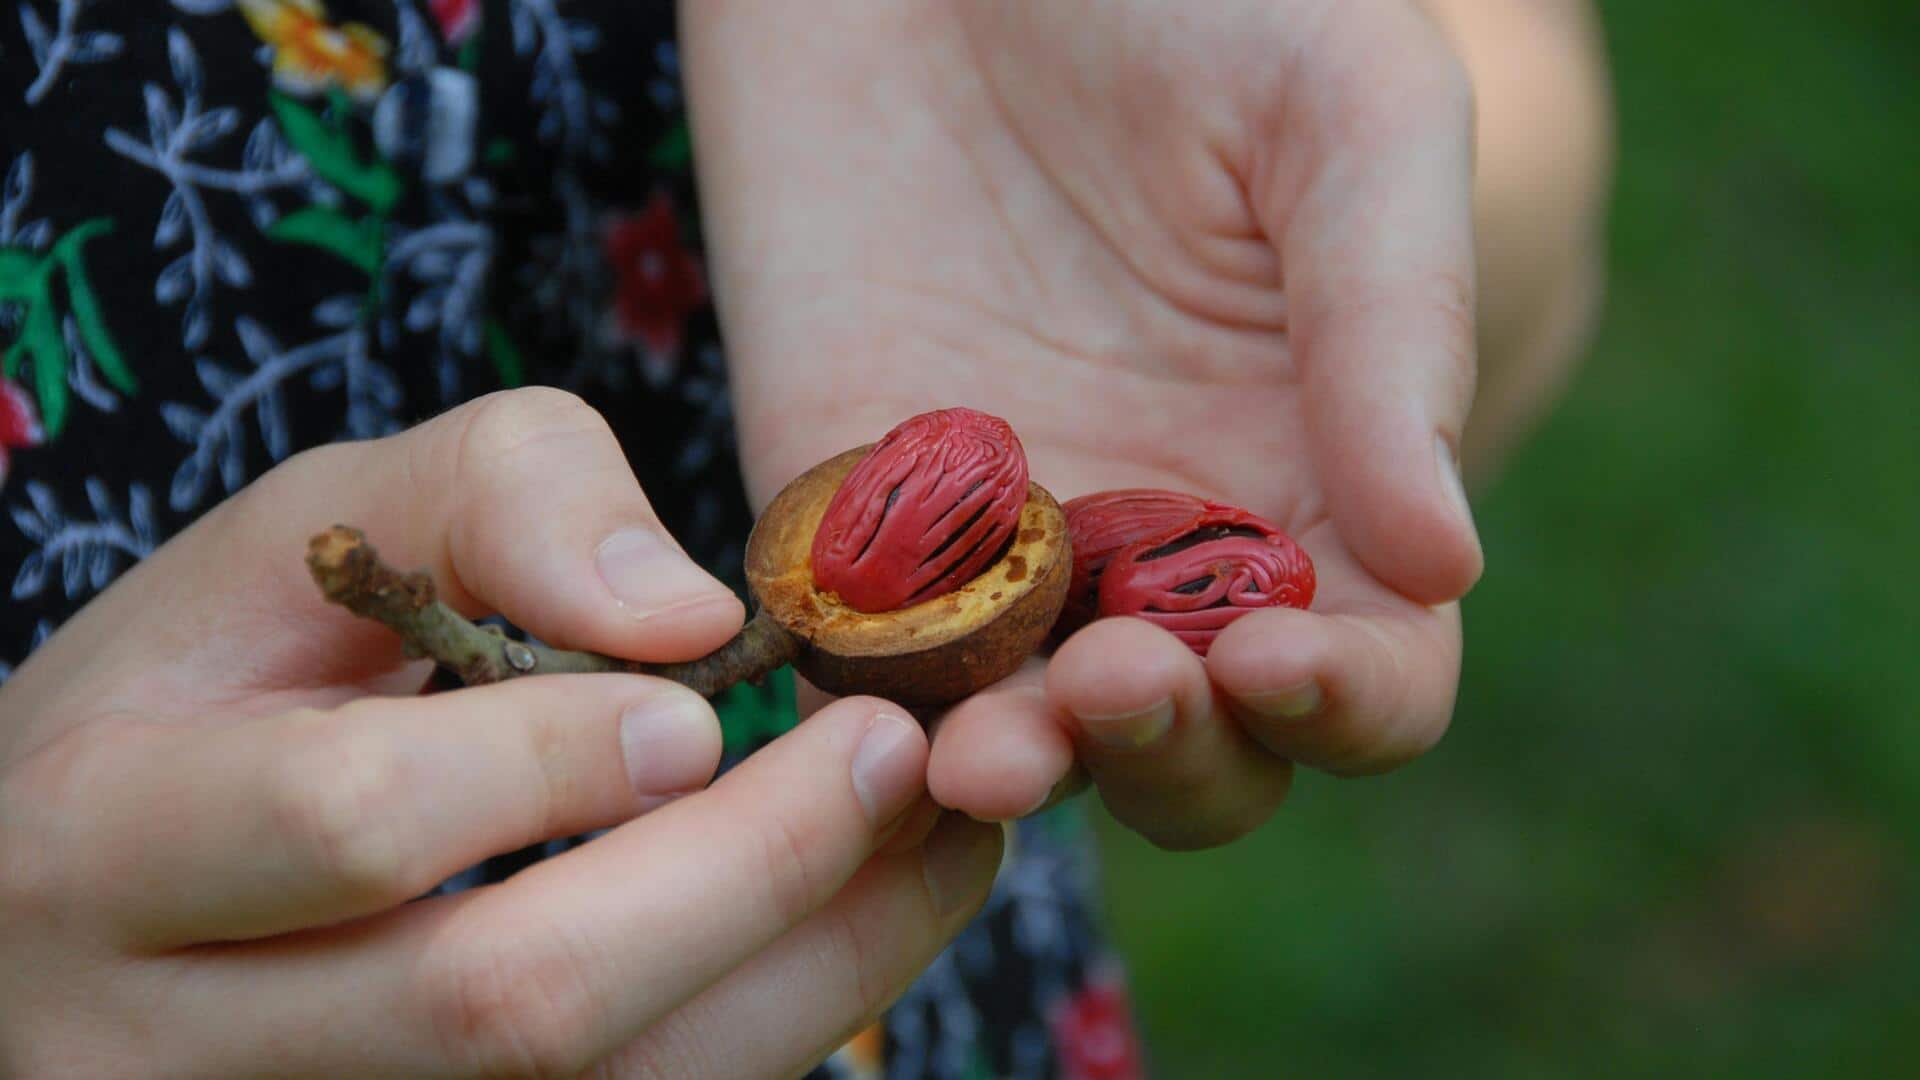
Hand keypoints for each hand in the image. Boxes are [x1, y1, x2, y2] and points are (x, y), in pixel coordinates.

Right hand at [0, 388, 1000, 1076]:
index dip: (553, 758)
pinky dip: (774, 1019)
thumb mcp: (312, 529)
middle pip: (506, 1005)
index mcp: (102, 840)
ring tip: (933, 833)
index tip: (707, 698)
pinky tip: (855, 911)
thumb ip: (497, 502)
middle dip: (745, 874)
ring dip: (810, 966)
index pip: (349, 821)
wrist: (103, 881)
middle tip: (898, 754)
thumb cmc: (219, 680)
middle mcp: (167, 1046)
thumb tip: (691, 620)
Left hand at [689, 0, 1480, 846]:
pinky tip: (864, 714)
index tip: (1275, 656)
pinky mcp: (839, 512)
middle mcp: (1163, 537)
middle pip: (1203, 748)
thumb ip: (1397, 323)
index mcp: (1319, 469)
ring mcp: (996, 542)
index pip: (1373, 670)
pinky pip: (859, 662)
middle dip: (1174, 754)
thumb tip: (1443, 562)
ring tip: (985, 747)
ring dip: (1018, 770)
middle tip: (1111, 684)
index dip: (1348, 701)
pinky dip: (868, 715)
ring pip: (1026, 739)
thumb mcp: (1344, 112)